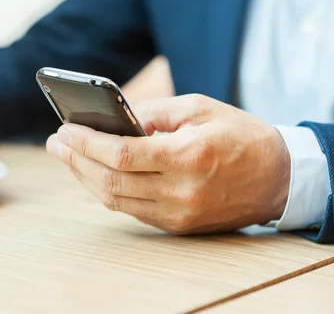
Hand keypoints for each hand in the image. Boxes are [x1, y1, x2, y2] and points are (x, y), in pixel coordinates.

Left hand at [46, 94, 290, 234]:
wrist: (278, 178)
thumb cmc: (240, 135)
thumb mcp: (199, 108)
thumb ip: (153, 112)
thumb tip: (113, 117)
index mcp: (188, 156)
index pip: (122, 154)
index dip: (87, 143)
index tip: (65, 129)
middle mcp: (181, 191)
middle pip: (111, 180)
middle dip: (76, 160)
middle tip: (56, 142)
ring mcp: (178, 214)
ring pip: (116, 199)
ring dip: (85, 177)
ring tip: (67, 156)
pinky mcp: (177, 225)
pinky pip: (131, 209)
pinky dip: (107, 190)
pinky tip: (93, 173)